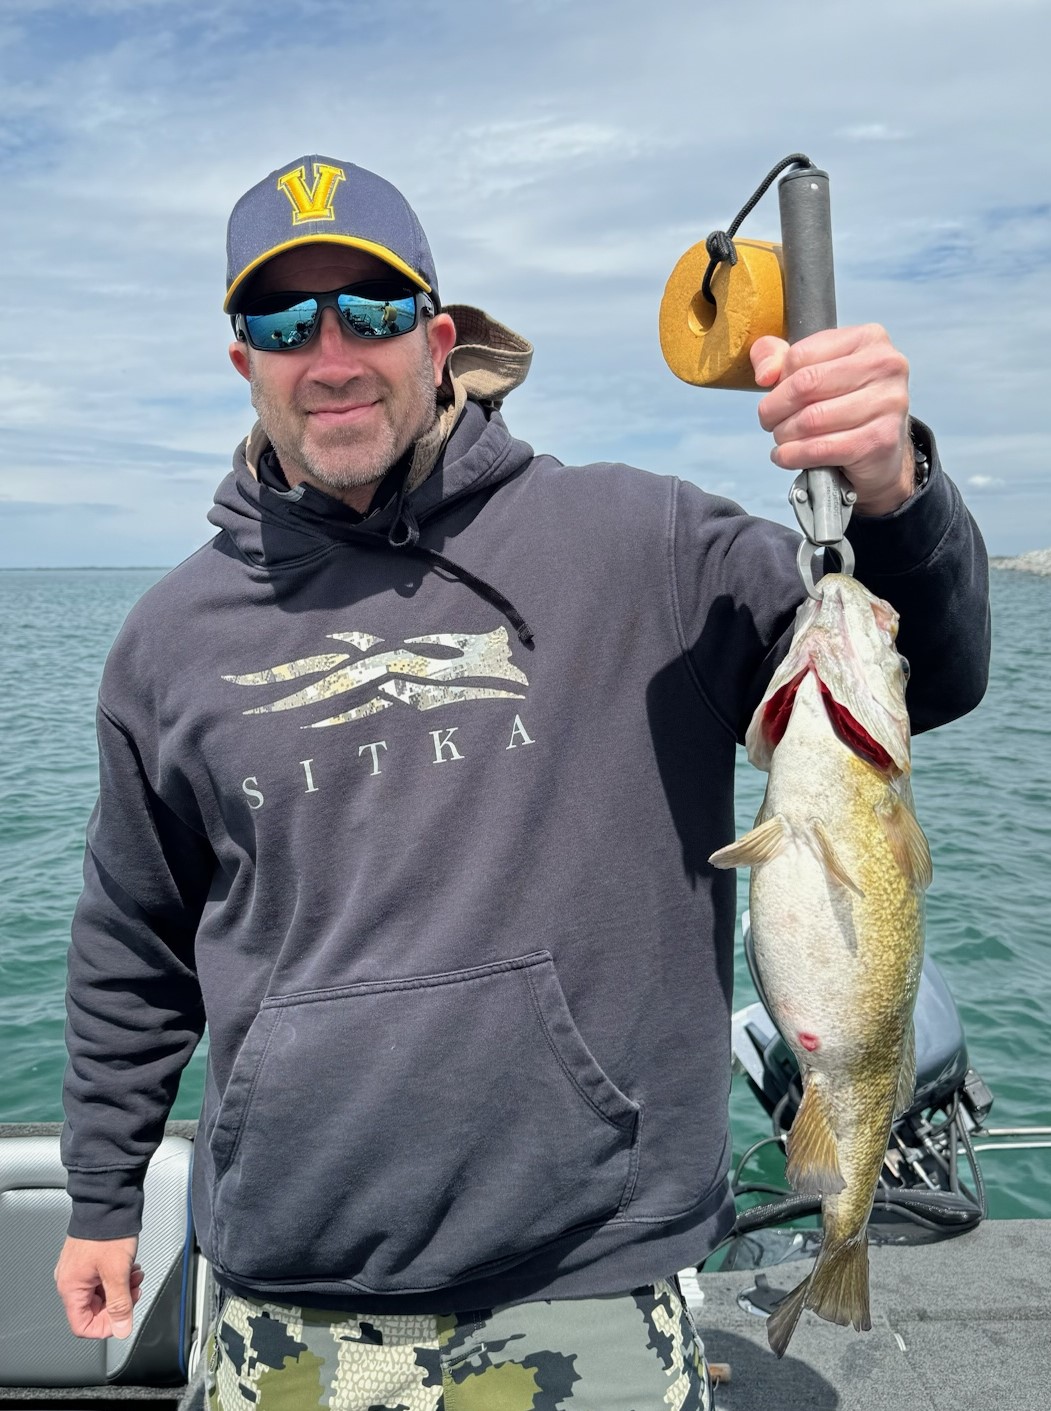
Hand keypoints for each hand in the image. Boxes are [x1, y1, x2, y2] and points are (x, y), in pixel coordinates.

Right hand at [54, 1234, 142, 1338]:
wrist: (108, 1201)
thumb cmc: (107, 1231)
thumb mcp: (117, 1272)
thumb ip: (120, 1304)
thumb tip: (121, 1329)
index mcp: (71, 1288)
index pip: (82, 1325)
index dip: (104, 1327)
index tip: (122, 1317)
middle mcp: (70, 1280)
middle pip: (94, 1309)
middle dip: (119, 1303)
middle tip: (135, 1290)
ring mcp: (79, 1269)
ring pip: (101, 1293)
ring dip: (121, 1288)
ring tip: (136, 1274)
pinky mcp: (88, 1259)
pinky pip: (102, 1278)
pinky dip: (118, 1276)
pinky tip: (131, 1267)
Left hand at [750, 324, 914, 515]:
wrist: (881, 450)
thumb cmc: (845, 404)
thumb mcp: (812, 369)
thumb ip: (777, 357)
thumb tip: (765, 374)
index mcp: (868, 338)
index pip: (800, 355)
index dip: (777, 381)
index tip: (774, 395)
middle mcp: (885, 366)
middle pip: (805, 385)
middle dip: (774, 409)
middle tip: (769, 421)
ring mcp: (888, 403)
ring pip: (811, 420)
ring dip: (784, 435)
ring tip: (782, 438)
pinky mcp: (880, 440)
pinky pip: (820, 449)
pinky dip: (793, 456)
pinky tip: (787, 455)